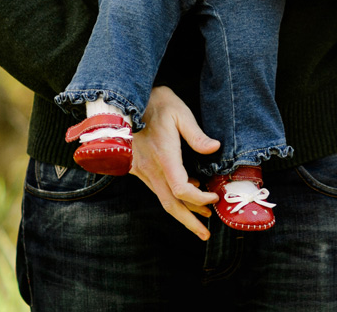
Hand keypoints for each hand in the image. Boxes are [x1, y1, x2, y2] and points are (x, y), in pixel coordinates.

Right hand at [130, 86, 219, 239]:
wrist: (122, 102)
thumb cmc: (153, 104)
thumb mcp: (179, 112)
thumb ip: (196, 134)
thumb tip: (215, 148)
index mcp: (164, 156)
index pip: (181, 189)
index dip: (199, 199)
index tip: (214, 197)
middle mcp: (151, 169)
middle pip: (171, 204)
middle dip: (189, 221)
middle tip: (206, 234)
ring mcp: (143, 171)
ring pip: (163, 199)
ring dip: (183, 210)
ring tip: (202, 218)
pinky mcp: (139, 168)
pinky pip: (157, 188)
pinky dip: (172, 197)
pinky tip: (188, 192)